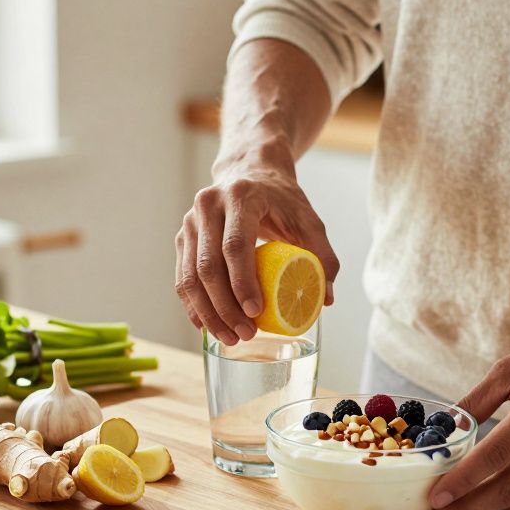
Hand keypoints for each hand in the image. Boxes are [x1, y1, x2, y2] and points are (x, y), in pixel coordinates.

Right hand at [175, 144, 339, 345]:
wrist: (249, 172)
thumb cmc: (281, 200)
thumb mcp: (309, 220)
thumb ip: (323, 256)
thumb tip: (327, 299)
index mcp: (240, 197)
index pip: (235, 244)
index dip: (243, 282)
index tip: (256, 312)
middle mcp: (208, 206)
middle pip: (208, 265)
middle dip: (225, 307)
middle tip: (246, 333)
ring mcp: (190, 222)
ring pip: (190, 276)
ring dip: (208, 313)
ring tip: (231, 337)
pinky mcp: (183, 238)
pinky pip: (183, 278)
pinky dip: (194, 306)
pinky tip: (208, 326)